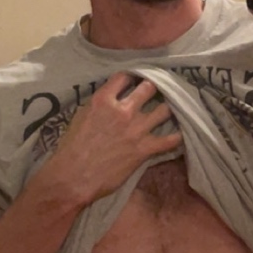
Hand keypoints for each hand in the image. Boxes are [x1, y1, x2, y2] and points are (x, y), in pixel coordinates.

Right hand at [38, 74, 181, 208]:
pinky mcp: (144, 149)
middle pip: (149, 88)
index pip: (124, 76)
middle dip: (154, 87)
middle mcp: (123, 110)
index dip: (133, 75)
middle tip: (158, 89)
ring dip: (168, 108)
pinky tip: (181, 133)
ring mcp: (136, 129)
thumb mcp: (81, 116)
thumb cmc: (71, 148)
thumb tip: (111, 100)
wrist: (74, 176)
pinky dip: (177, 137)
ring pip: (164, 110)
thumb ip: (99, 104)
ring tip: (172, 108)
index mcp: (103, 100)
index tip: (137, 78)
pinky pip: (170, 140)